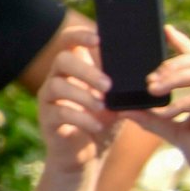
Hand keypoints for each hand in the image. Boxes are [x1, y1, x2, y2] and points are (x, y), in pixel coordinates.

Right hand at [37, 26, 118, 172]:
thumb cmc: (105, 121)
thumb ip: (123, 83)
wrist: (89, 155)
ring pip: (57, 85)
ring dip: (83, 95)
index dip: (80, 35)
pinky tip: (97, 126)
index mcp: (74, 68)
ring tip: (103, 107)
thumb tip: (142, 66)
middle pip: (62, 60)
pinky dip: (82, 118)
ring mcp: (49, 99)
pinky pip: (59, 113)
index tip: (98, 39)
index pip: (69, 41)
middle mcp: (57, 78)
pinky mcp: (47, 120)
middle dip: (86, 70)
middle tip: (108, 85)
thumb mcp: (117, 100)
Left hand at [125, 26, 189, 190]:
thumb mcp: (176, 133)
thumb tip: (126, 109)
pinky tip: (166, 113)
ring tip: (152, 89)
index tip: (166, 29)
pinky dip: (180, 104)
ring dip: (173, 77)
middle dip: (171, 63)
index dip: (184, 42)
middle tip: (148, 79)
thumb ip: (154, 119)